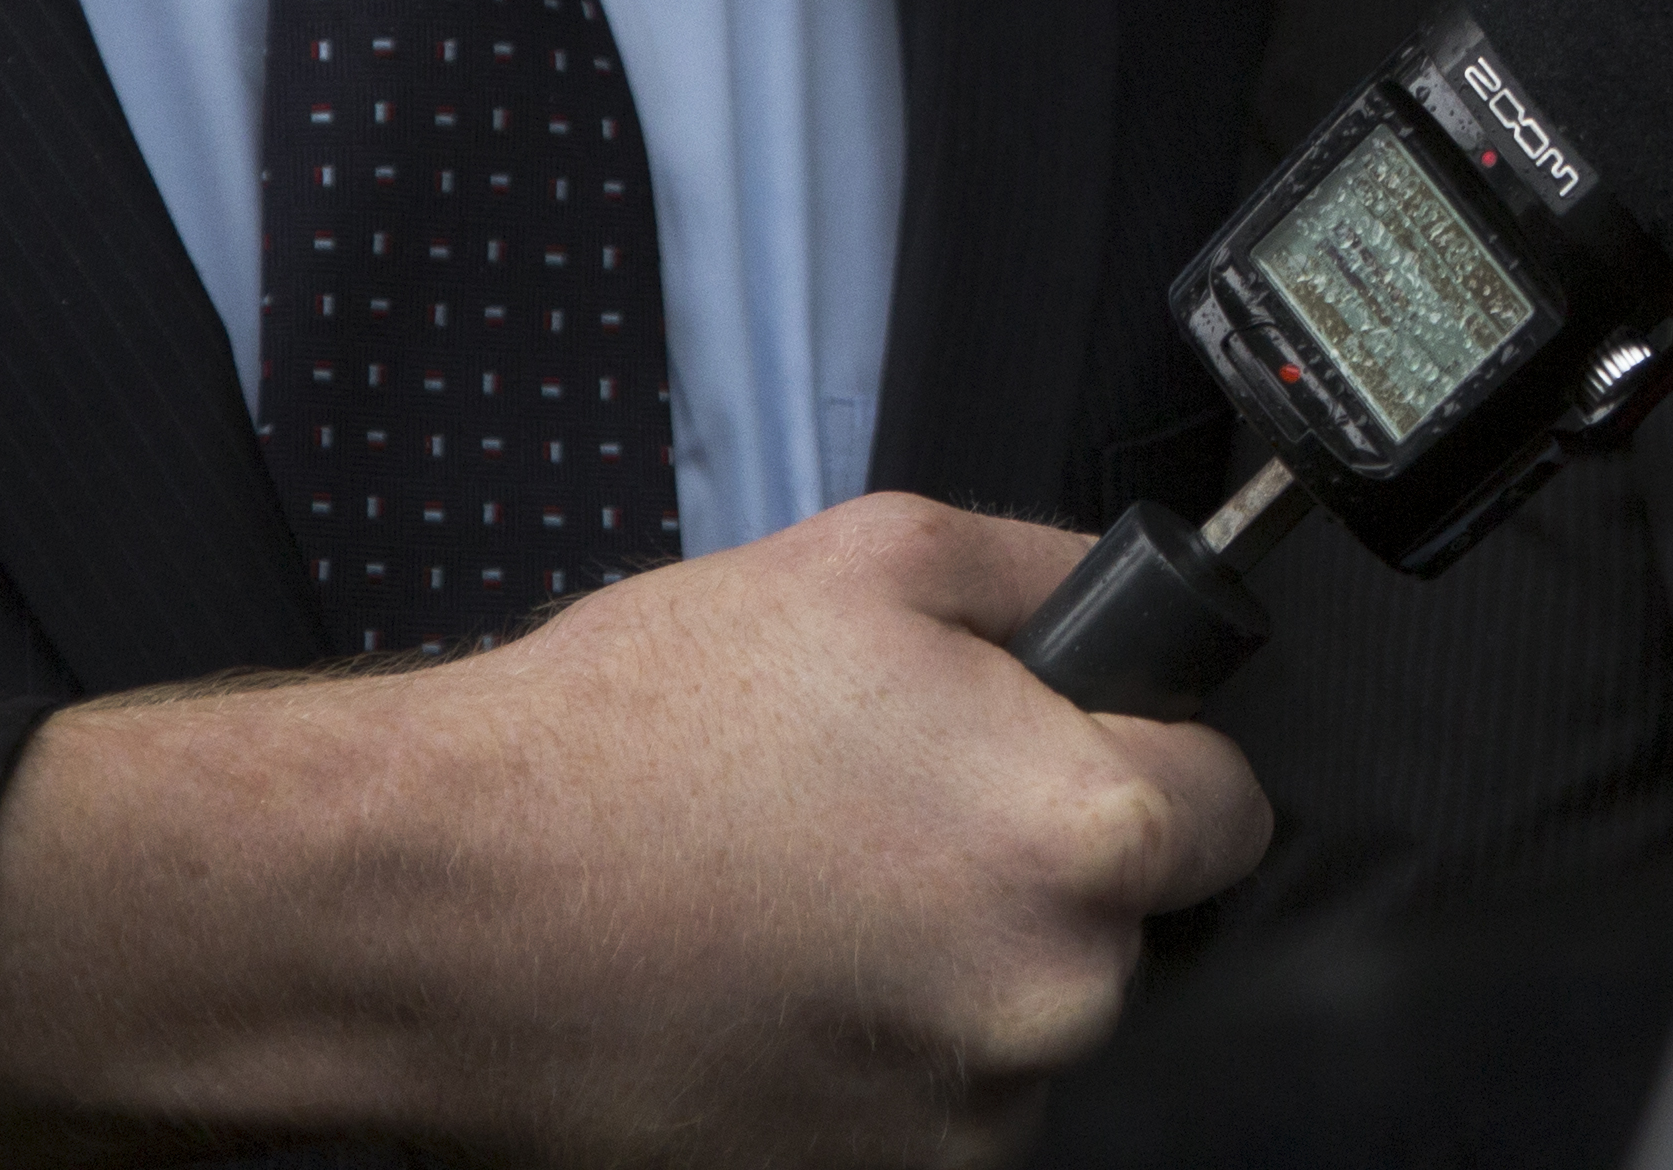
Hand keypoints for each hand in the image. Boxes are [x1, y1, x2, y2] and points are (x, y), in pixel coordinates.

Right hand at [0, 493, 1272, 1168]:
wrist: (441, 906)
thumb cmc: (637, 729)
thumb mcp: (877, 559)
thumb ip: (1053, 579)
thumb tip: (1142, 606)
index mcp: (1082, 836)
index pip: (1232, 809)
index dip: (1156, 755)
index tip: (1077, 744)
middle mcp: (1051, 998)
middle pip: (1124, 921)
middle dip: (1040, 860)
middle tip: (899, 806)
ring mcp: (960, 1117)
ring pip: (1024, 1015)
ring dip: (959, 961)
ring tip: (810, 890)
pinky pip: (932, 1097)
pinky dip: (879, 1044)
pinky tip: (776, 976)